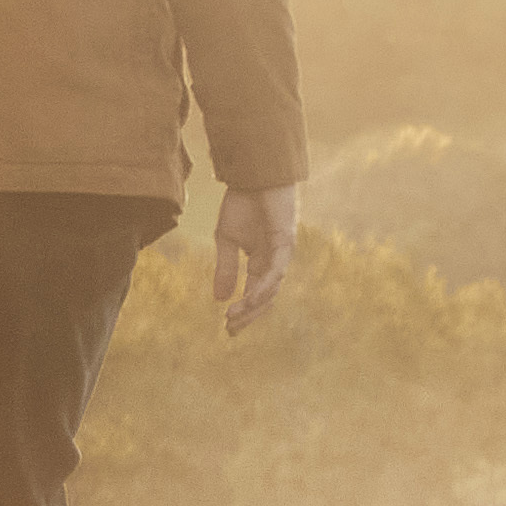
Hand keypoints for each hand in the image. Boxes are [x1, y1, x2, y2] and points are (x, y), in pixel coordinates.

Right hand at [215, 181, 299, 332]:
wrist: (253, 176)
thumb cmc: (242, 203)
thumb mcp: (226, 239)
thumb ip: (226, 269)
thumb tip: (219, 299)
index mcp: (261, 261)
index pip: (254, 294)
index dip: (242, 312)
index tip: (227, 328)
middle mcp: (274, 262)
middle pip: (265, 298)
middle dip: (248, 316)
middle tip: (230, 329)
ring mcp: (282, 255)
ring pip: (271, 290)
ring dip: (252, 305)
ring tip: (233, 316)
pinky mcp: (285, 244)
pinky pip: (275, 272)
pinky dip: (262, 287)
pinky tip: (248, 298)